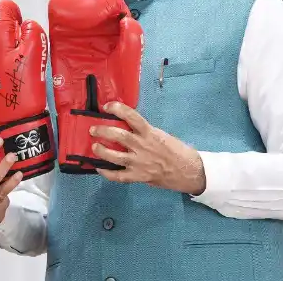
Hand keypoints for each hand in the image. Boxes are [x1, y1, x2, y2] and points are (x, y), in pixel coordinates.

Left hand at [90, 102, 206, 194]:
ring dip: (101, 151)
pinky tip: (99, 168)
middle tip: (93, 129)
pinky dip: (107, 173)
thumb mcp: (161, 135)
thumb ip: (144, 132)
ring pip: (115, 156)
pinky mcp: (139, 177)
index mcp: (150, 133)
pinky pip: (119, 176)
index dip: (118, 109)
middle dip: (103, 131)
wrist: (188, 171)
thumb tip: (126, 126)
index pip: (132, 117)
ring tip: (94, 147)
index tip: (107, 106)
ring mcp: (139, 163)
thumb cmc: (176, 150)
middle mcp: (143, 146)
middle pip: (119, 136)